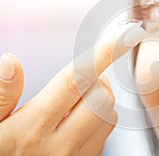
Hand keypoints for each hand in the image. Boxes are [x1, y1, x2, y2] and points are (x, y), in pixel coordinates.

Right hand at [0, 22, 146, 155]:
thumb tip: (12, 62)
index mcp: (33, 128)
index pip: (77, 80)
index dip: (105, 52)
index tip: (128, 33)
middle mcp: (60, 145)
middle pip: (102, 97)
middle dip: (96, 80)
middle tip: (76, 81)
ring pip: (109, 117)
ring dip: (99, 101)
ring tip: (74, 103)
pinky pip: (105, 136)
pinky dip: (98, 121)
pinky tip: (76, 123)